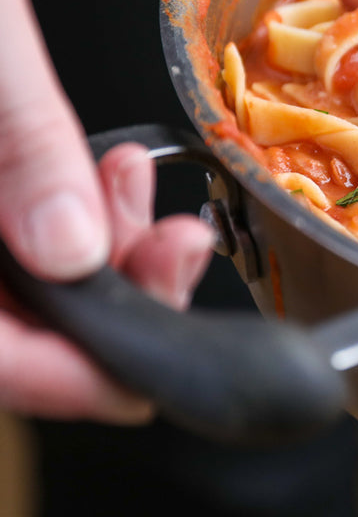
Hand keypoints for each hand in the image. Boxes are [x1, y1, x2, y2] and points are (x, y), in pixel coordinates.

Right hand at [0, 0, 214, 423]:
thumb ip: (13, 140)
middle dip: (106, 305)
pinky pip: (27, 204)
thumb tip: (72, 255)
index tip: (147, 376)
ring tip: (162, 208)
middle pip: (7, 315)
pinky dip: (83, 202)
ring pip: (25, 265)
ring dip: (106, 254)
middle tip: (181, 263)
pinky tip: (129, 171)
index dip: (57, 374)